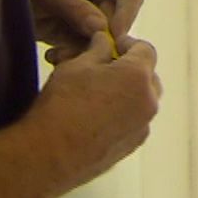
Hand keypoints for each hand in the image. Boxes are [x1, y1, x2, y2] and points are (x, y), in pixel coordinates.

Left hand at [21, 0, 144, 61]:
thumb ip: (75, 7)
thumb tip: (102, 29)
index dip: (127, 15)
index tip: (114, 37)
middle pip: (118, 22)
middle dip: (101, 40)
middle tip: (82, 53)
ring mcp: (89, 13)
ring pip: (103, 40)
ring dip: (85, 52)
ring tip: (59, 55)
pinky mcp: (74, 31)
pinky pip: (85, 48)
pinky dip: (72, 56)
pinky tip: (53, 55)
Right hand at [33, 37, 161, 182]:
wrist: (49, 155)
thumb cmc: (62, 106)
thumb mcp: (76, 65)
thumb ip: (98, 49)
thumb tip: (104, 42)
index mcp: (137, 76)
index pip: (145, 50)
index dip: (128, 44)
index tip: (113, 44)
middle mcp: (147, 102)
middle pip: (148, 76)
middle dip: (129, 68)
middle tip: (104, 67)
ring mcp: (141, 127)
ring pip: (141, 100)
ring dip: (126, 92)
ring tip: (97, 91)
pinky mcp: (131, 147)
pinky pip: (134, 122)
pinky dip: (122, 114)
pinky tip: (96, 115)